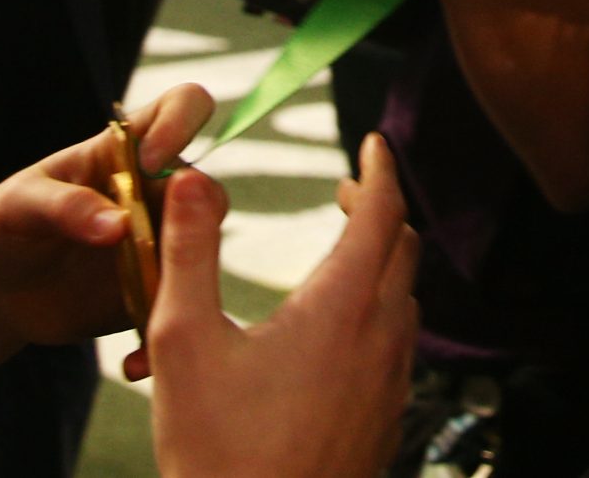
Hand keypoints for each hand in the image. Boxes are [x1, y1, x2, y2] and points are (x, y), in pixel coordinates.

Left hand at [0, 85, 213, 350]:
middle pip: (206, 190)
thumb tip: (118, 226)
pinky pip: (184, 308)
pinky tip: (134, 363)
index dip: (183, 124)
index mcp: (125, 152)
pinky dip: (170, 336)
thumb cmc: (5, 228)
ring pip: (205, 253)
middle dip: (191, 221)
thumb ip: (63, 207)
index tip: (153, 163)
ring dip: (183, 285)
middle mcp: (156, 193)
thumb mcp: (16, 208)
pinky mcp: (161, 291)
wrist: (0, 293)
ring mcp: (163, 244)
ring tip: (145, 316)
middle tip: (152, 253)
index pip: (183, 106)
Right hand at [149, 133, 417, 477]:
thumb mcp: (182, 341)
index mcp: (342, 308)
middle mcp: (381, 340)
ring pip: (406, 300)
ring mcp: (391, 386)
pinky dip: (380, 313)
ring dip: (381, 263)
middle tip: (345, 192)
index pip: (381, 212)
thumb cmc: (216, 451)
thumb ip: (190, 251)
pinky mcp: (386, 423)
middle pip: (402, 249)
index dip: (379, 168)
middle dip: (378, 209)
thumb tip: (193, 180)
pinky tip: (339, 333)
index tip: (373, 141)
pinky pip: (398, 349)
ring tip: (340, 255)